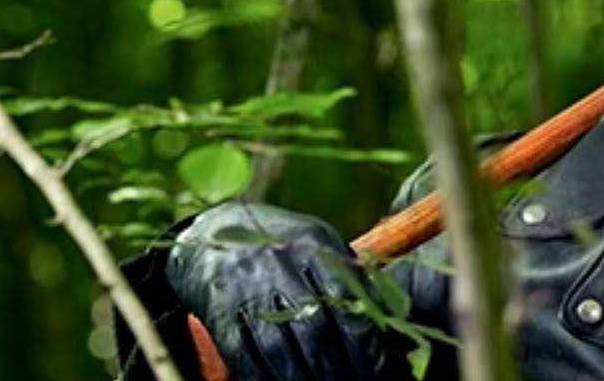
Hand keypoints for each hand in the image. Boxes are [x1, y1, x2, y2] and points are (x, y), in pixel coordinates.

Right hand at [165, 202, 381, 380]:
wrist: (211, 236)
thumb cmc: (284, 248)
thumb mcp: (320, 248)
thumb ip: (352, 278)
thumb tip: (391, 320)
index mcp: (314, 243)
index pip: (348, 300)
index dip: (366, 343)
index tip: (382, 370)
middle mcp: (280, 263)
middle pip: (316, 330)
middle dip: (341, 368)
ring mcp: (246, 288)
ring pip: (282, 349)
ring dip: (308, 379)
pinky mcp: (220, 312)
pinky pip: (247, 355)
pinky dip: (267, 378)